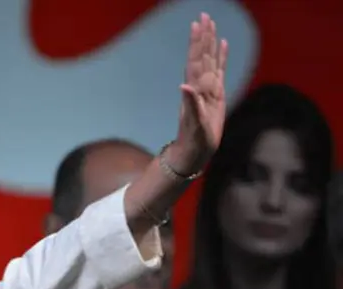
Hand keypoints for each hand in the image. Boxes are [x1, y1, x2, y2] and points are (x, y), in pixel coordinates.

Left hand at [175, 13, 227, 169]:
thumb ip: (191, 104)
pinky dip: (221, 57)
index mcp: (196, 91)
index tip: (197, 24)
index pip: (197, 61)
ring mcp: (208, 90)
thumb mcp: (194, 125)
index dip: (197, 44)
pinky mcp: (215, 96)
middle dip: (203, 36)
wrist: (192, 153)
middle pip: (202, 56)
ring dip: (210, 42)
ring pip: (210, 60)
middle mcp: (200, 87)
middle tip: (203, 15)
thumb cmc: (194, 142)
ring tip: (210, 23)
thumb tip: (184, 85)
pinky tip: (223, 44)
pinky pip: (219, 71)